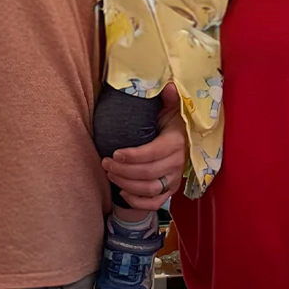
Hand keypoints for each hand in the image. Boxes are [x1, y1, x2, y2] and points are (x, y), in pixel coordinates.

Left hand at [103, 83, 185, 209]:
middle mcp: (178, 163)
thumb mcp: (171, 107)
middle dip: (123, 170)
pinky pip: (155, 203)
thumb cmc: (170, 122)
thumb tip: (167, 85)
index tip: (114, 153)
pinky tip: (123, 192)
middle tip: (105, 162)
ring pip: (149, 188)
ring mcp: (174, 179)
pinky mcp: (170, 190)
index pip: (153, 153)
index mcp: (176, 142)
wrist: (182, 140)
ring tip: (110, 173)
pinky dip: (138, 202)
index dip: (133, 156)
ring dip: (126, 183)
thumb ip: (169, 98)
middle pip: (148, 173)